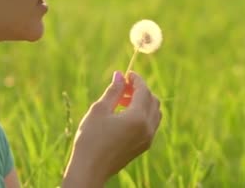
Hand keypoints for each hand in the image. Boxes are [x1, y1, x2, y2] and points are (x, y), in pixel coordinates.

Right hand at [62, 71, 161, 187]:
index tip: (127, 74)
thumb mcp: (100, 110)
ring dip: (143, 102)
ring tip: (122, 101)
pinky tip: (124, 115)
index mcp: (138, 118)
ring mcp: (147, 139)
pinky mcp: (143, 146)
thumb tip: (120, 75)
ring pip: (154, 112)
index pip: (144, 91)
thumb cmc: (90, 138)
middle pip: (153, 100)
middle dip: (140, 90)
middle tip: (123, 87)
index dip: (137, 79)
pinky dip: (143, 114)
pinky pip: (151, 124)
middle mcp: (147, 128)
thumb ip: (114, 91)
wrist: (90, 169)